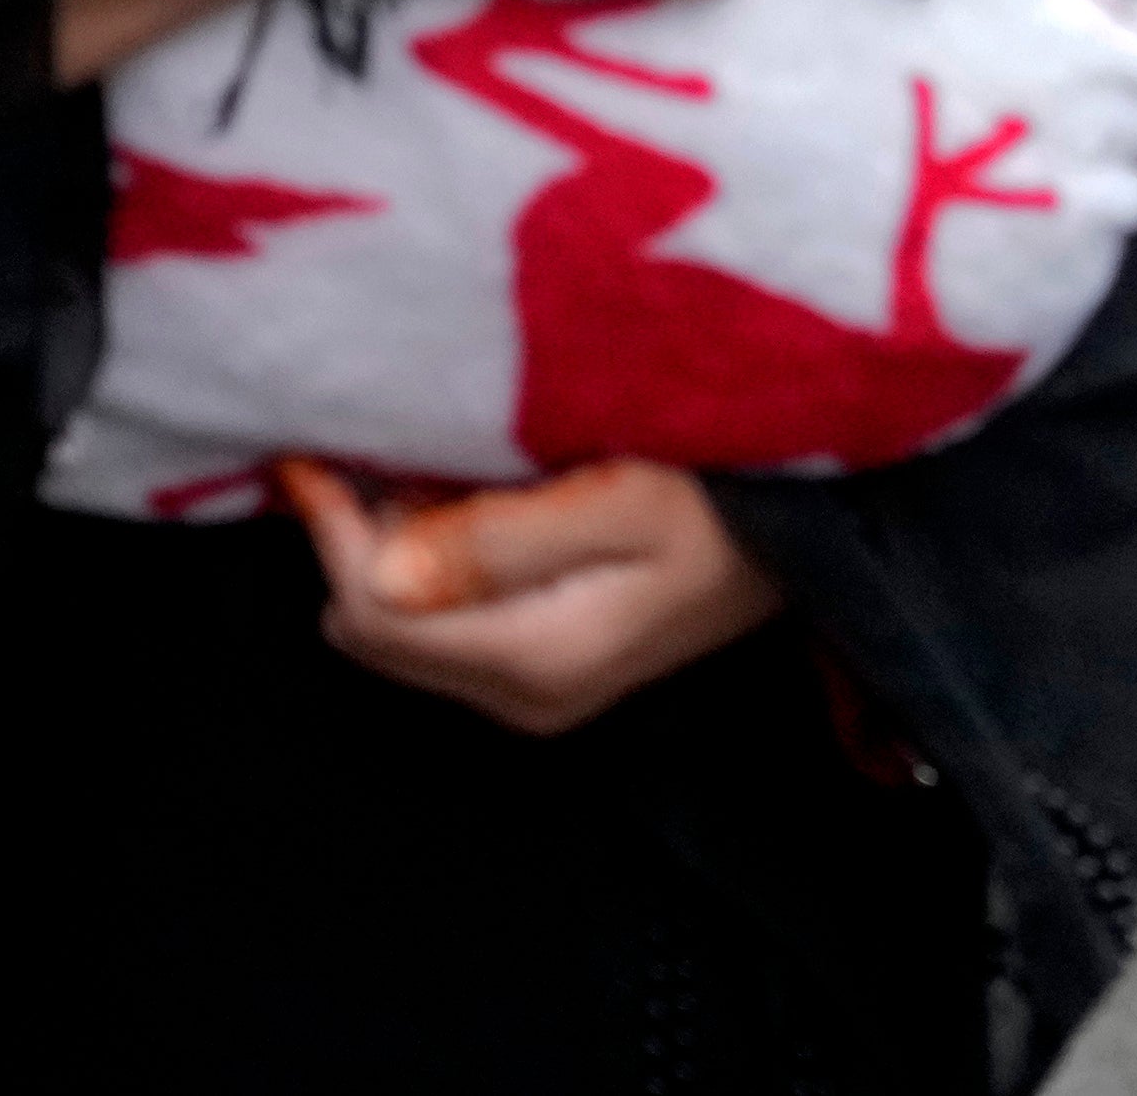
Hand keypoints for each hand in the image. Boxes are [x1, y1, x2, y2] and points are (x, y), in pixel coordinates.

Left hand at [281, 457, 783, 737]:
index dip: (333, 526)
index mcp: (533, 658)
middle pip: (369, 624)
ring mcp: (528, 691)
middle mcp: (517, 696)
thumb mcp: (627, 497)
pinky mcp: (538, 668)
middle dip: (357, 534)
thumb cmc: (733, 497)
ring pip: (396, 621)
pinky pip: (438, 617)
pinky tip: (469, 494)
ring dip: (392, 540)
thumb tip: (378, 571)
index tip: (319, 441)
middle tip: (388, 440)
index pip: (371, 610)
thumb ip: (501, 538)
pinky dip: (428, 554)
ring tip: (437, 458)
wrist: (817, 538)